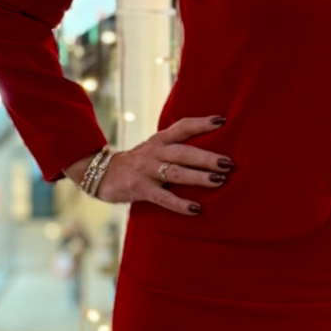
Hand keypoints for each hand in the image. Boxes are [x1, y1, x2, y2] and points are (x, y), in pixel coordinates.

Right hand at [70, 115, 232, 215]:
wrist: (101, 173)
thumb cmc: (138, 163)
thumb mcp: (154, 149)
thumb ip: (176, 148)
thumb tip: (210, 151)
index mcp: (160, 140)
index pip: (183, 127)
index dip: (202, 123)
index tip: (222, 121)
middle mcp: (154, 152)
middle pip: (184, 152)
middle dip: (207, 157)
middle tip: (229, 163)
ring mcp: (146, 170)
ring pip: (176, 173)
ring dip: (199, 177)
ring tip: (219, 181)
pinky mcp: (139, 188)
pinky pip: (163, 197)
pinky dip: (180, 204)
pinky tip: (195, 209)